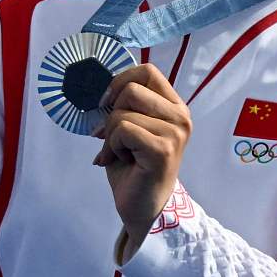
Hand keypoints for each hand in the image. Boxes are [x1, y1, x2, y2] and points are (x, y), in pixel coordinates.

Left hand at [91, 64, 191, 246]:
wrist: (142, 206)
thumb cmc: (132, 166)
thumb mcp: (126, 128)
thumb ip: (120, 105)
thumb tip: (96, 89)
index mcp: (173, 106)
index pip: (146, 71)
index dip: (118, 82)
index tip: (107, 104)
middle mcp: (180, 116)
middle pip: (131, 88)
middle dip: (111, 113)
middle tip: (114, 138)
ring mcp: (175, 132)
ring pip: (122, 112)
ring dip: (110, 135)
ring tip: (121, 152)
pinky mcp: (163, 149)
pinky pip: (123, 130)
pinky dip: (112, 146)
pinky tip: (123, 160)